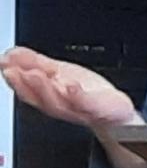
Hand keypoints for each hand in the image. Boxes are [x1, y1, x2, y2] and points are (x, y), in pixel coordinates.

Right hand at [1, 46, 139, 130]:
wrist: (113, 114)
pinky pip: (86, 103)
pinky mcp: (98, 109)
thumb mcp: (58, 73)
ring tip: (36, 74)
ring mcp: (79, 109)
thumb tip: (10, 53)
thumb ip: (34, 63)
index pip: (28, 90)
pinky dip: (77, 95)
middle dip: (26, 83)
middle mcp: (60, 105)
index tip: (5, 64)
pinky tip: (71, 85)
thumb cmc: (83, 93)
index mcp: (49, 96)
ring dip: (45, 88)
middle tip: (14, 70)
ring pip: (59, 102)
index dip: (15, 80)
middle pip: (41, 97)